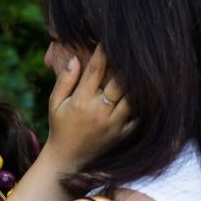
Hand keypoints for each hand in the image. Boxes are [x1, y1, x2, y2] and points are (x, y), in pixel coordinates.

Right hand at [45, 44, 131, 166]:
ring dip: (135, 83)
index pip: (96, 70)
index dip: (103, 52)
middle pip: (119, 81)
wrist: (68, 160)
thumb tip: (75, 59)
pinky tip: (145, 92)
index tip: (107, 40)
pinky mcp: (122, 134)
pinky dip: (142, 104)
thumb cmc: (59, 127)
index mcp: (81, 102)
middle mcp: (99, 112)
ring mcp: (113, 124)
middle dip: (124, 65)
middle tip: (131, 51)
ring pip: (132, 97)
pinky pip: (138, 116)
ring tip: (142, 68)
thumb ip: (65, 81)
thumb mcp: (54, 103)